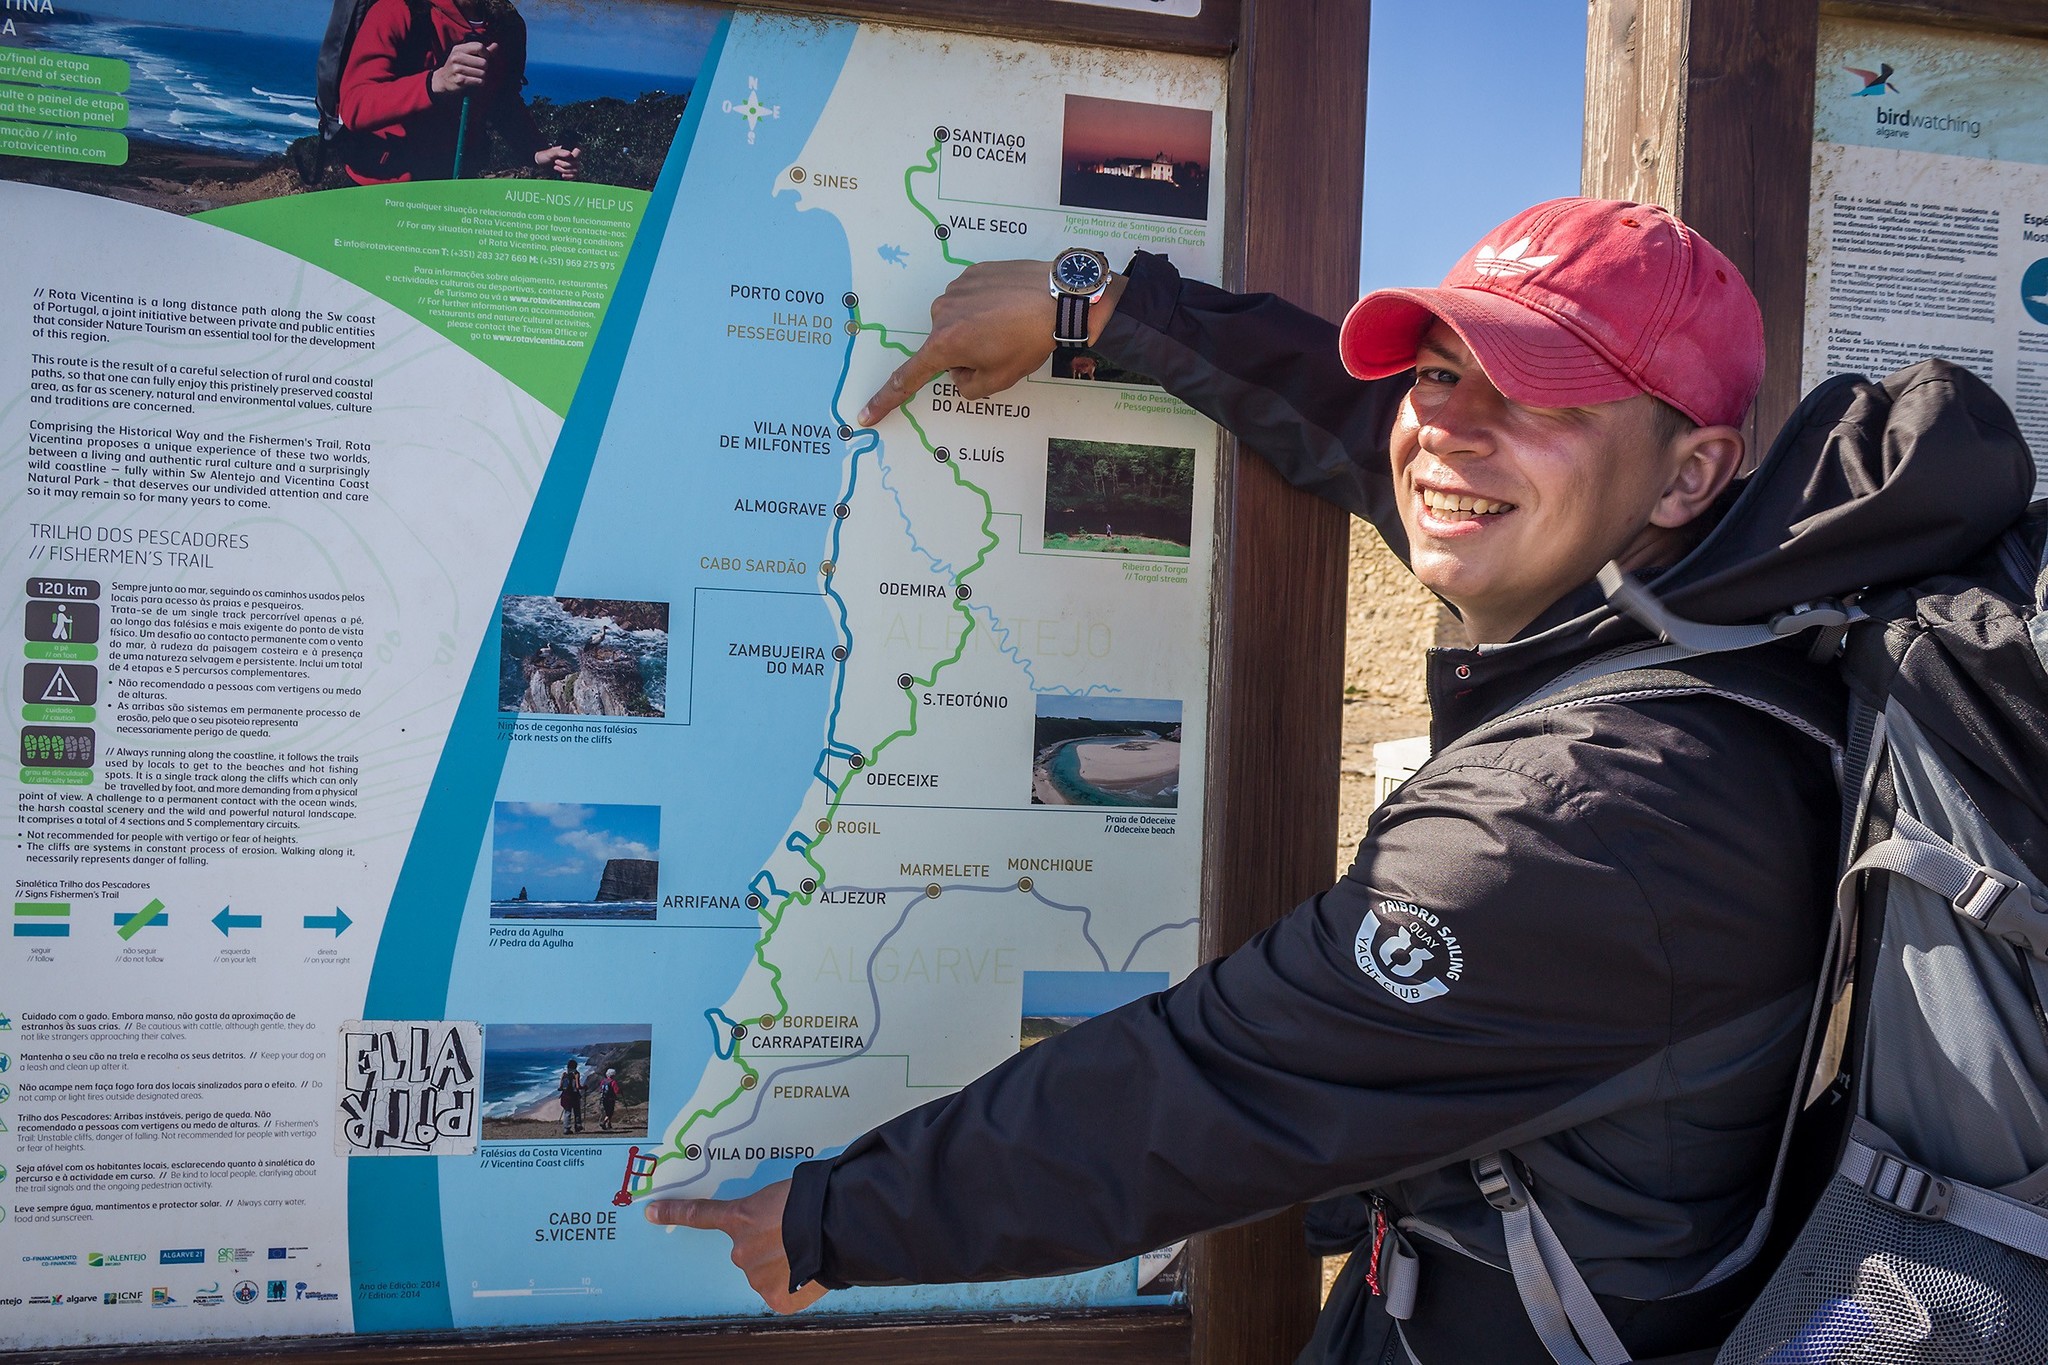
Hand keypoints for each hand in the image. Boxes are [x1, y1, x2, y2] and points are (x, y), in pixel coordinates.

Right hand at [431, 40, 492, 95]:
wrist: (442, 80)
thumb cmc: (457, 66)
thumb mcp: (466, 55)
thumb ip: (482, 51)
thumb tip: (496, 45)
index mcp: (459, 49)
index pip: (479, 47)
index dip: (486, 54)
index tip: (484, 59)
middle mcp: (457, 57)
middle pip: (484, 62)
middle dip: (485, 68)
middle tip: (478, 70)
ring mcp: (457, 69)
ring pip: (483, 73)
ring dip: (482, 77)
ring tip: (475, 76)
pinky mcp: (460, 80)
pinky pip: (479, 81)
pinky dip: (479, 83)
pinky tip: (474, 81)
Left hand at [536, 144, 580, 178]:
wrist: (539, 166)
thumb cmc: (544, 156)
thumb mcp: (550, 153)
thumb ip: (560, 152)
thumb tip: (569, 154)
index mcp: (568, 151)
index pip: (578, 151)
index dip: (575, 155)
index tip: (567, 156)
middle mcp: (571, 158)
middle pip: (576, 163)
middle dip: (565, 165)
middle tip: (555, 162)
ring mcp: (571, 166)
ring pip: (576, 170)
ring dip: (565, 171)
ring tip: (556, 168)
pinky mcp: (569, 174)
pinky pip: (574, 176)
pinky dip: (569, 177)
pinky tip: (562, 175)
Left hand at [644, 1179, 825, 1313]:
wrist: (836, 1226)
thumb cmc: (815, 1200)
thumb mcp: (783, 1193)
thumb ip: (768, 1212)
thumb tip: (782, 1228)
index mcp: (741, 1218)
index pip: (700, 1214)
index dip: (674, 1212)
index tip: (650, 1211)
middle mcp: (741, 1251)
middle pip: (749, 1252)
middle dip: (769, 1247)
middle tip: (797, 1236)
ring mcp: (756, 1278)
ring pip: (767, 1274)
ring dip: (785, 1267)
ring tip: (811, 1251)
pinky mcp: (776, 1300)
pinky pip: (784, 1294)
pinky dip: (797, 1287)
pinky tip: (812, 1271)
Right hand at [856, 259, 1126, 426]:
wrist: (1060, 295)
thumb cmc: (1031, 339)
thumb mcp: (1000, 378)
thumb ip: (968, 386)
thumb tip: (959, 372)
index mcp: (945, 343)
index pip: (909, 377)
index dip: (886, 399)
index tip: (866, 414)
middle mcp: (942, 313)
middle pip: (944, 346)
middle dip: (964, 353)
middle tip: (1001, 349)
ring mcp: (956, 288)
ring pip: (958, 320)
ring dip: (976, 326)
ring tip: (1010, 324)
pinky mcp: (972, 271)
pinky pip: (970, 297)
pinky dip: (986, 305)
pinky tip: (1009, 304)